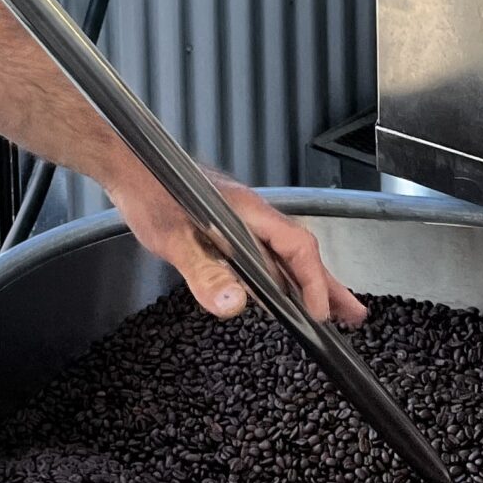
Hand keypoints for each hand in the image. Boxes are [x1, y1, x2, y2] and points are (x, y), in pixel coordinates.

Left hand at [107, 171, 367, 326]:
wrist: (129, 166)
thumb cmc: (150, 193)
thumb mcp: (174, 241)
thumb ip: (205, 273)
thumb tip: (236, 304)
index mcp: (248, 213)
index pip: (297, 248)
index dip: (314, 282)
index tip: (321, 314)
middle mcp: (251, 214)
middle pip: (300, 252)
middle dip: (328, 285)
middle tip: (353, 315)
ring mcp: (242, 219)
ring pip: (284, 254)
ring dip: (307, 282)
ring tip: (329, 310)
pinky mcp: (229, 225)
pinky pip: (265, 252)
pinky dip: (281, 274)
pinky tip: (278, 291)